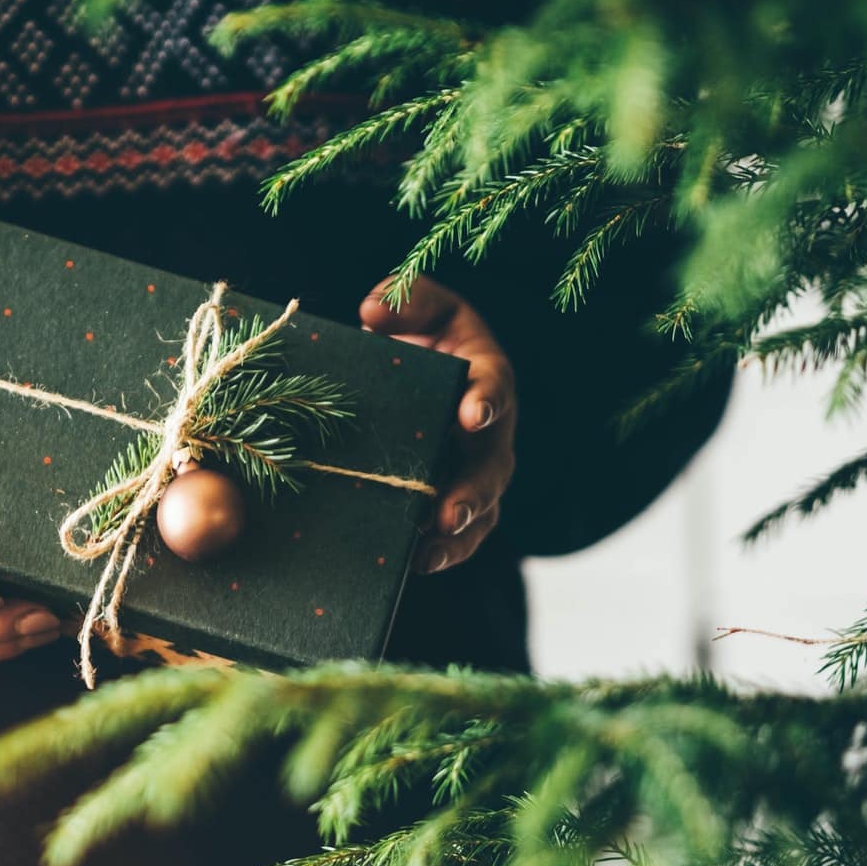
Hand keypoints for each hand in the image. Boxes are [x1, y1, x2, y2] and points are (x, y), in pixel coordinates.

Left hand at [360, 277, 516, 573]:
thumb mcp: (419, 307)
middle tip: (448, 512)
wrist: (416, 372)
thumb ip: (405, 301)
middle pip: (491, 466)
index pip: (494, 386)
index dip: (486, 400)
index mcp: (484, 376)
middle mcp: (490, 430)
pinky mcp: (457, 498)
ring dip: (458, 534)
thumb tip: (373, 311)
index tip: (472, 413)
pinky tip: (417, 564)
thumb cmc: (422, 335)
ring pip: (481, 509)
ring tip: (430, 550)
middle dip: (472, 492)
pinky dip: (444, 552)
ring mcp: (477, 470)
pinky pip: (460, 534)